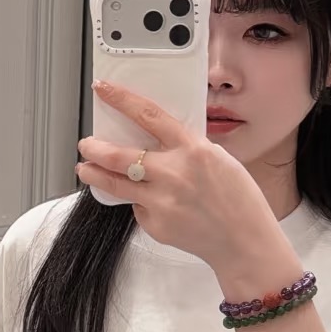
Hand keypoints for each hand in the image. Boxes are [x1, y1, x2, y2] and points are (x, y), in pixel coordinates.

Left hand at [76, 76, 281, 274]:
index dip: (121, 99)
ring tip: (86, 168)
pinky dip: (140, 203)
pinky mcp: (156, 225)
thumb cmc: (238, 200)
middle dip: (94, 147)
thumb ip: (186, 148)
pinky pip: (137, 208)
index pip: (148, 115)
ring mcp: (161, 201)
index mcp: (192, 150)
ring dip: (94, 174)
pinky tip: (154, 205)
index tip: (104, 90)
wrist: (244, 242)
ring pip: (113, 184)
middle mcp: (173, 174)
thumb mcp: (218, 159)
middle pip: (118, 155)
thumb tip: (156, 139)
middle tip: (86, 143)